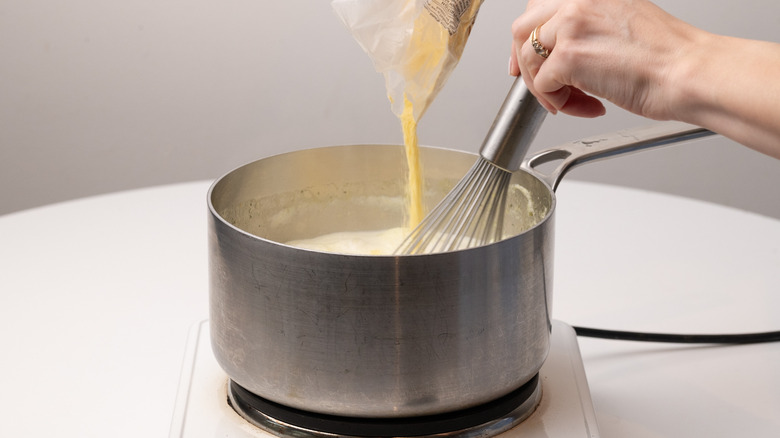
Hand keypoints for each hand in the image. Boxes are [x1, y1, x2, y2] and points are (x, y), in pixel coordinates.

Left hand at [509, 0, 697, 119]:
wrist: (688, 72)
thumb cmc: (666, 56)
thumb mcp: (619, 23)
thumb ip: (585, 28)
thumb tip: (559, 48)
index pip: (539, 7)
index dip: (529, 36)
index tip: (530, 57)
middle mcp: (577, 1)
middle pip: (522, 30)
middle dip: (525, 63)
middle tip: (539, 84)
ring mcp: (570, 26)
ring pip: (529, 60)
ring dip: (546, 87)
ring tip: (574, 100)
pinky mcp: (568, 57)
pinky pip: (544, 86)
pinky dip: (560, 102)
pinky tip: (589, 105)